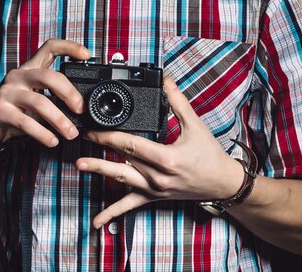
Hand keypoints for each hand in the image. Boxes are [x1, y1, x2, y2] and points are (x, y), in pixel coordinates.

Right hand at [0, 39, 89, 147]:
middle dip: (69, 93)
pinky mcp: (0, 110)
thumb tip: (82, 105)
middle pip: (48, 76)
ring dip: (59, 120)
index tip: (86, 55)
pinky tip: (52, 141)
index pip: (49, 47)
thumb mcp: (35, 95)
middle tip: (80, 109)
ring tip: (71, 133)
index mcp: (30, 68)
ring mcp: (7, 92)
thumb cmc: (17, 107)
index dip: (69, 47)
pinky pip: (27, 122)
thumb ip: (54, 95)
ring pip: (39, 102)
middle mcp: (18, 75)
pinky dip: (43, 134)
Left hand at [76, 76, 243, 228]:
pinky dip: (112, 213)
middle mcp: (158, 177)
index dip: (109, 135)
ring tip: (79, 165)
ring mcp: (154, 189)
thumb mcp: (195, 124)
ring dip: (99, 171)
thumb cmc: (210, 155)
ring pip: (121, 180)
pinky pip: (130, 206)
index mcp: (167, 158)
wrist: (223, 183)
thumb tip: (165, 79)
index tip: (94, 126)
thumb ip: (177, 101)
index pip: (131, 144)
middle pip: (122, 159)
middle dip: (99, 147)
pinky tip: (96, 222)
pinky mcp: (154, 197)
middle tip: (81, 136)